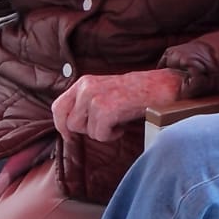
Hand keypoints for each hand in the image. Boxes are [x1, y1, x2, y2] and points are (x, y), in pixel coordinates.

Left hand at [52, 69, 182, 141]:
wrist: (161, 87)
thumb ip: (85, 103)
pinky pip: (100, 135)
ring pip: (85, 131)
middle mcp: (86, 88)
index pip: (57, 107)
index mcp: (84, 82)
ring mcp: (95, 99)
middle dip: (86, 130)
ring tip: (116, 122)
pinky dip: (112, 135)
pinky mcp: (106, 110)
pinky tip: (122, 125)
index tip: (70, 135)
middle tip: (104, 125)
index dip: (61, 125)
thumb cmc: (135, 93)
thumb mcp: (104, 91)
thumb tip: (69, 126)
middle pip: (70, 124)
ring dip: (101, 132)